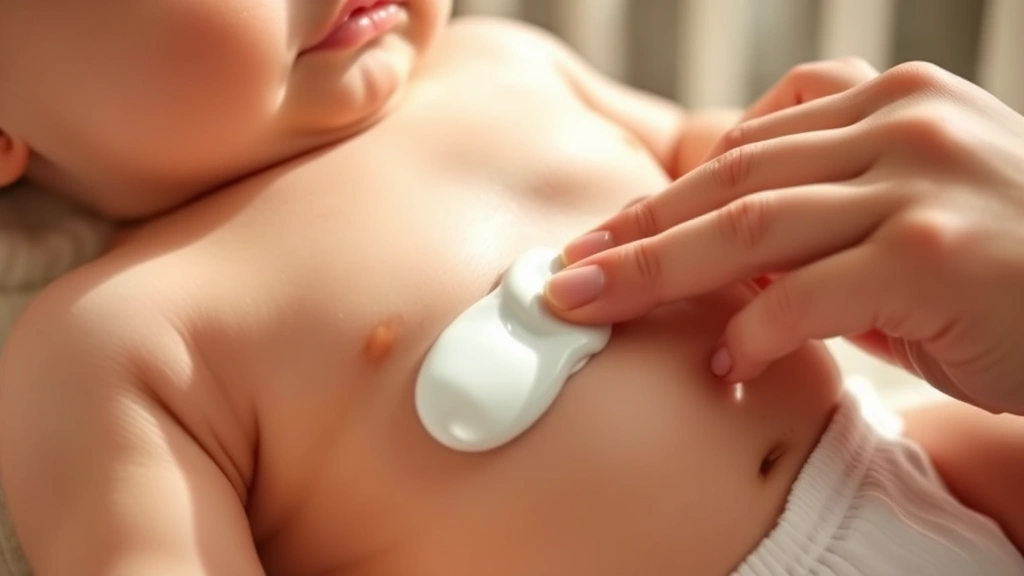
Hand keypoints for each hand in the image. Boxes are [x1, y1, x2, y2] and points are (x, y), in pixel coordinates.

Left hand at [544, 61, 1023, 414]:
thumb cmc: (1007, 272)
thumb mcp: (907, 222)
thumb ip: (819, 224)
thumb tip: (718, 263)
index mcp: (893, 101)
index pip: (749, 142)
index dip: (665, 191)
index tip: (605, 235)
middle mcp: (903, 124)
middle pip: (730, 178)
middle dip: (637, 229)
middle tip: (569, 274)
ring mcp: (917, 183)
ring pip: (748, 224)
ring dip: (656, 269)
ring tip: (592, 304)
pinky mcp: (930, 252)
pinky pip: (804, 294)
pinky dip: (752, 333)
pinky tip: (724, 364)